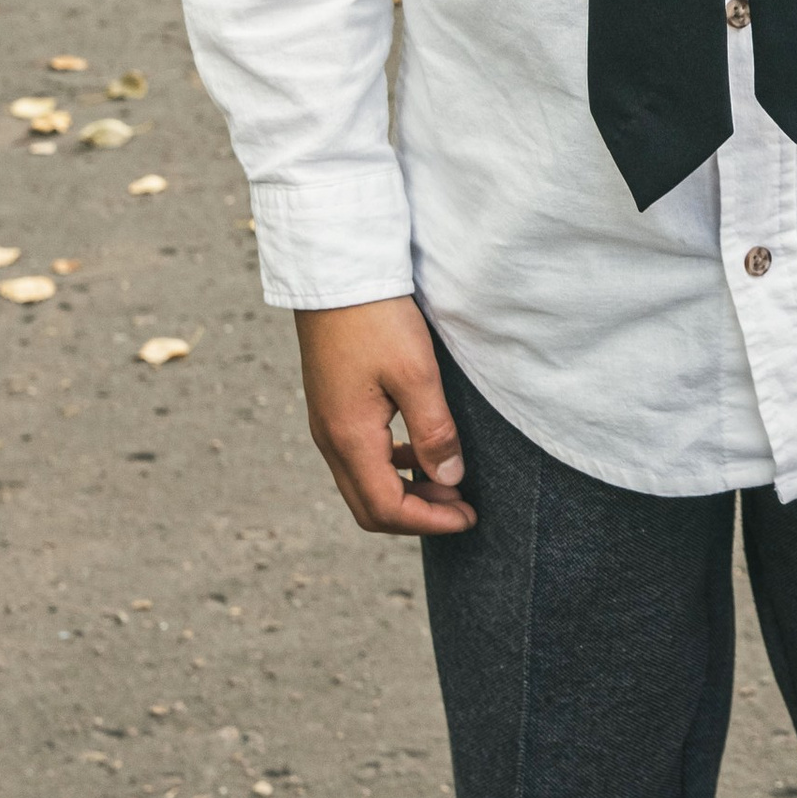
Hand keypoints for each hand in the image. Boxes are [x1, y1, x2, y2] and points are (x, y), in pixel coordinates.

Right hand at [294, 298, 476, 537]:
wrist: (335, 275)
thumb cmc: (376, 319)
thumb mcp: (417, 374)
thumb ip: (435, 432)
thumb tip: (450, 479)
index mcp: (349, 438)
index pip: (387, 508)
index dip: (431, 522)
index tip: (469, 516)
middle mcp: (331, 439)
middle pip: (370, 507)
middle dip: (418, 516)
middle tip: (462, 505)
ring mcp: (327, 425)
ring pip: (364, 484)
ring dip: (406, 492)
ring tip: (448, 478)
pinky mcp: (332, 408)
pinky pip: (359, 458)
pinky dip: (393, 468)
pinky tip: (421, 450)